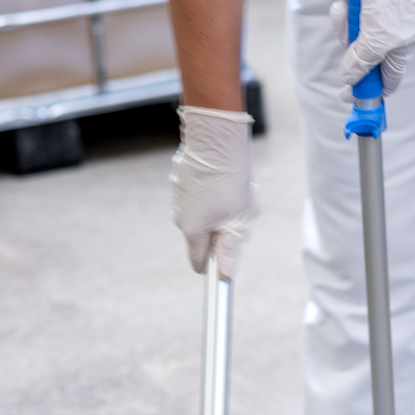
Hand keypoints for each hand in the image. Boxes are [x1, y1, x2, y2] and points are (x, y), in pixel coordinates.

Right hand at [170, 106, 254, 278]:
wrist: (215, 138)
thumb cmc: (229, 180)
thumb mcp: (236, 219)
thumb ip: (229, 249)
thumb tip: (226, 276)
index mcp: (193, 231)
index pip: (199, 263)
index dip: (213, 267)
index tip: (222, 269)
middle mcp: (180, 218)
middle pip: (201, 238)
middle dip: (218, 233)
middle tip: (236, 216)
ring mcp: (177, 199)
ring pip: (199, 217)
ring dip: (213, 213)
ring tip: (229, 193)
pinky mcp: (179, 183)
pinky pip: (195, 199)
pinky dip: (206, 195)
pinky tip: (218, 181)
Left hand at [328, 0, 414, 100]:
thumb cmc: (399, 0)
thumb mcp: (377, 39)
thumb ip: (361, 61)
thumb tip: (348, 78)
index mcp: (393, 56)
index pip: (381, 84)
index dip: (364, 91)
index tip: (345, 94)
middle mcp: (386, 39)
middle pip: (358, 53)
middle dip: (346, 37)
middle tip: (346, 20)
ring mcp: (379, 17)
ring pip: (351, 24)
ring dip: (343, 10)